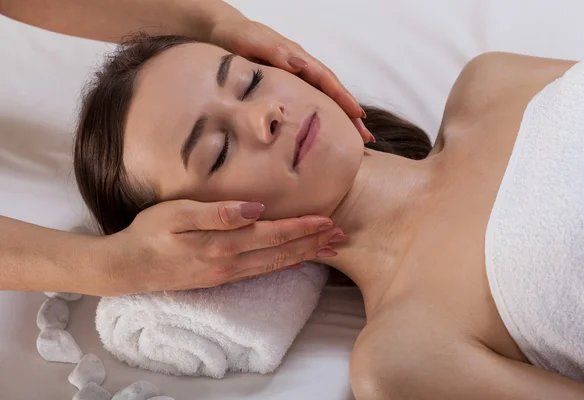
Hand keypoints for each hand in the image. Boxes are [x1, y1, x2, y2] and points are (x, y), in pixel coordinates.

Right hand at [101, 199, 345, 294]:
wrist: (128, 267)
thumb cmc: (149, 234)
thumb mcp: (177, 214)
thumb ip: (217, 213)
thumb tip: (255, 208)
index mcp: (224, 244)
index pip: (274, 234)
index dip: (303, 228)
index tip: (329, 221)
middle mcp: (231, 263)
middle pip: (282, 252)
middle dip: (314, 244)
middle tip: (343, 236)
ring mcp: (227, 274)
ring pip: (275, 264)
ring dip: (304, 256)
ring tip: (329, 250)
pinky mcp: (221, 278)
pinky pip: (261, 272)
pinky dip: (283, 265)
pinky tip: (294, 262)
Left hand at [208, 17, 374, 142]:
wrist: (220, 32)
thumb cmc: (235, 36)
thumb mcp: (252, 41)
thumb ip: (275, 52)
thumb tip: (300, 65)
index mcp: (295, 58)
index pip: (326, 80)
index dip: (343, 98)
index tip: (358, 116)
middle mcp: (299, 68)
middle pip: (330, 93)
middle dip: (349, 116)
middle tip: (365, 139)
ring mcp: (293, 78)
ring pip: (321, 101)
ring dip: (338, 120)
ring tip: (352, 141)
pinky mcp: (284, 87)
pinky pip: (307, 103)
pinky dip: (318, 118)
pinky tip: (322, 134)